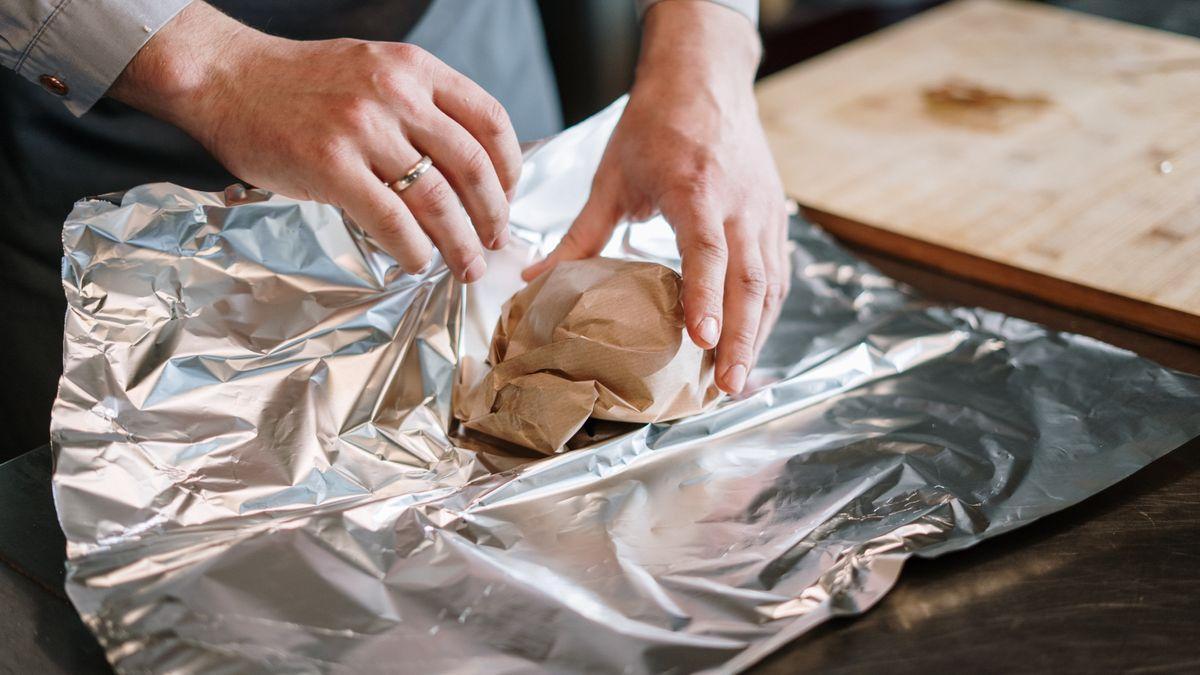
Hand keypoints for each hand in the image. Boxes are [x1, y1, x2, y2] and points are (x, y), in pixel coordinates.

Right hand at [110, 2, 521, 281]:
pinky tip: (416, 262)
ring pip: (436, 199)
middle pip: (472, 166)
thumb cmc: (302, 83)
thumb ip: (421, 106)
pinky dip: (413, 249)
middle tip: (496, 241)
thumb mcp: (375, 70)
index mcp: (415, 68)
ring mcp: (362, 128)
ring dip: (459, 243)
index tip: (508, 197)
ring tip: (467, 265)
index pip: (490, 120)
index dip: (510, 168)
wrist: (228, 77)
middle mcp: (396, 93)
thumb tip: (466, 168)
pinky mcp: (329, 165)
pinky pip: (390, 220)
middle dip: (493, 214)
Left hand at [522, 1, 789, 393]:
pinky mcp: (773, 216)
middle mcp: (739, 203)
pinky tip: (751, 342)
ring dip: (758, 334)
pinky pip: (777, 272)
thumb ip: (580, 235)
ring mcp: (763, 210)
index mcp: (696, 189)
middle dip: (741, 338)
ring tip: (738, 380)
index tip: (700, 339)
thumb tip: (534, 280)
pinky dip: (766, 312)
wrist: (705, 77)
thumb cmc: (656, 123)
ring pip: (770, 283)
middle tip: (727, 387)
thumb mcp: (611, 176)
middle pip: (750, 280)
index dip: (706, 297)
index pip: (708, 252)